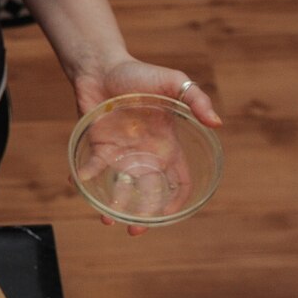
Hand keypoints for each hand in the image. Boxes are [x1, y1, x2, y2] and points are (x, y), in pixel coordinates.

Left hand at [68, 58, 222, 236]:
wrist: (104, 66)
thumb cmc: (141, 74)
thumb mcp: (175, 81)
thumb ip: (196, 99)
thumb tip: (217, 123)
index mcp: (167, 146)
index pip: (178, 182)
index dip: (177, 201)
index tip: (169, 216)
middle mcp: (145, 154)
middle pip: (148, 193)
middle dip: (143, 216)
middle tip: (134, 231)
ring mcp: (121, 152)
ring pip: (120, 187)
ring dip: (113, 206)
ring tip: (107, 219)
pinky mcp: (98, 144)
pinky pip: (92, 167)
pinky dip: (86, 177)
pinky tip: (81, 183)